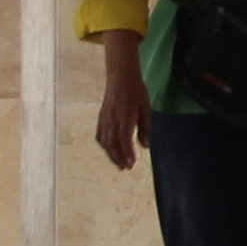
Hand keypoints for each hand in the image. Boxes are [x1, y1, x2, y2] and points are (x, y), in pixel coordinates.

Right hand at [93, 32, 150, 171]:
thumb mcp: (146, 109)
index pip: (124, 139)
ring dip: (111, 155)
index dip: (127, 153)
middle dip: (119, 158)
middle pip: (112, 144)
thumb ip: (145, 128)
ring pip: (105, 141)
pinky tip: (110, 151)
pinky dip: (104, 146)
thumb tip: (145, 145)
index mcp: (124, 116)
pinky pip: (100, 135)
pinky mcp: (101, 118)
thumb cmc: (136, 92)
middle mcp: (112, 119)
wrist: (120, 77)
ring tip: (119, 164)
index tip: (131, 164)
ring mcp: (105, 119)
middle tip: (127, 168)